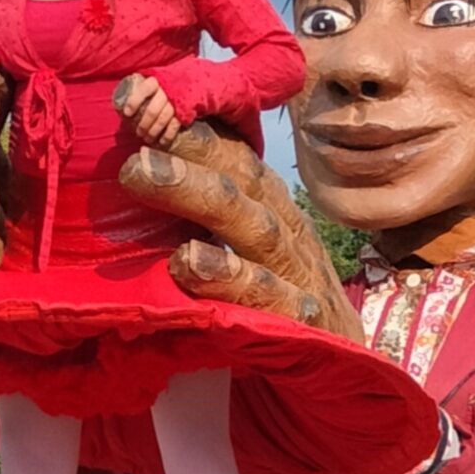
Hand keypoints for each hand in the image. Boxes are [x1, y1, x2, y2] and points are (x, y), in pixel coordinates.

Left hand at [115, 73, 179, 147]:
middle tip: (138, 132)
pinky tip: (162, 142)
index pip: (144, 90)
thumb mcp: (153, 80)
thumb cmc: (165, 83)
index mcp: (156, 81)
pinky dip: (168, 135)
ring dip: (154, 131)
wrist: (191, 80)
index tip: (127, 113)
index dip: (134, 102)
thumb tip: (120, 107)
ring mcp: (176, 102)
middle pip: (153, 110)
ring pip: (163, 119)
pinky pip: (175, 125)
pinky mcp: (184, 111)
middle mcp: (166, 91)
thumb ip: (140, 90)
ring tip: (147, 139)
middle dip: (144, 124)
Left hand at [117, 120, 364, 342]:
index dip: (183, 123)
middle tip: (130, 127)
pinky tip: (189, 263)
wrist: (344, 376)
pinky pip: (268, 295)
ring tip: (142, 173)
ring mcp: (296, 273)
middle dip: (185, 147)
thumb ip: (198, 218)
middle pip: (240, 177)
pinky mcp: (302, 321)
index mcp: (267, 206)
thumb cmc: (278, 303)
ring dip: (196, 193)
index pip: (229, 152)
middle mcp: (283, 228)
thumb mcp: (242, 251)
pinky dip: (229, 277)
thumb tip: (131, 177)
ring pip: (251, 224)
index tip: (131, 97)